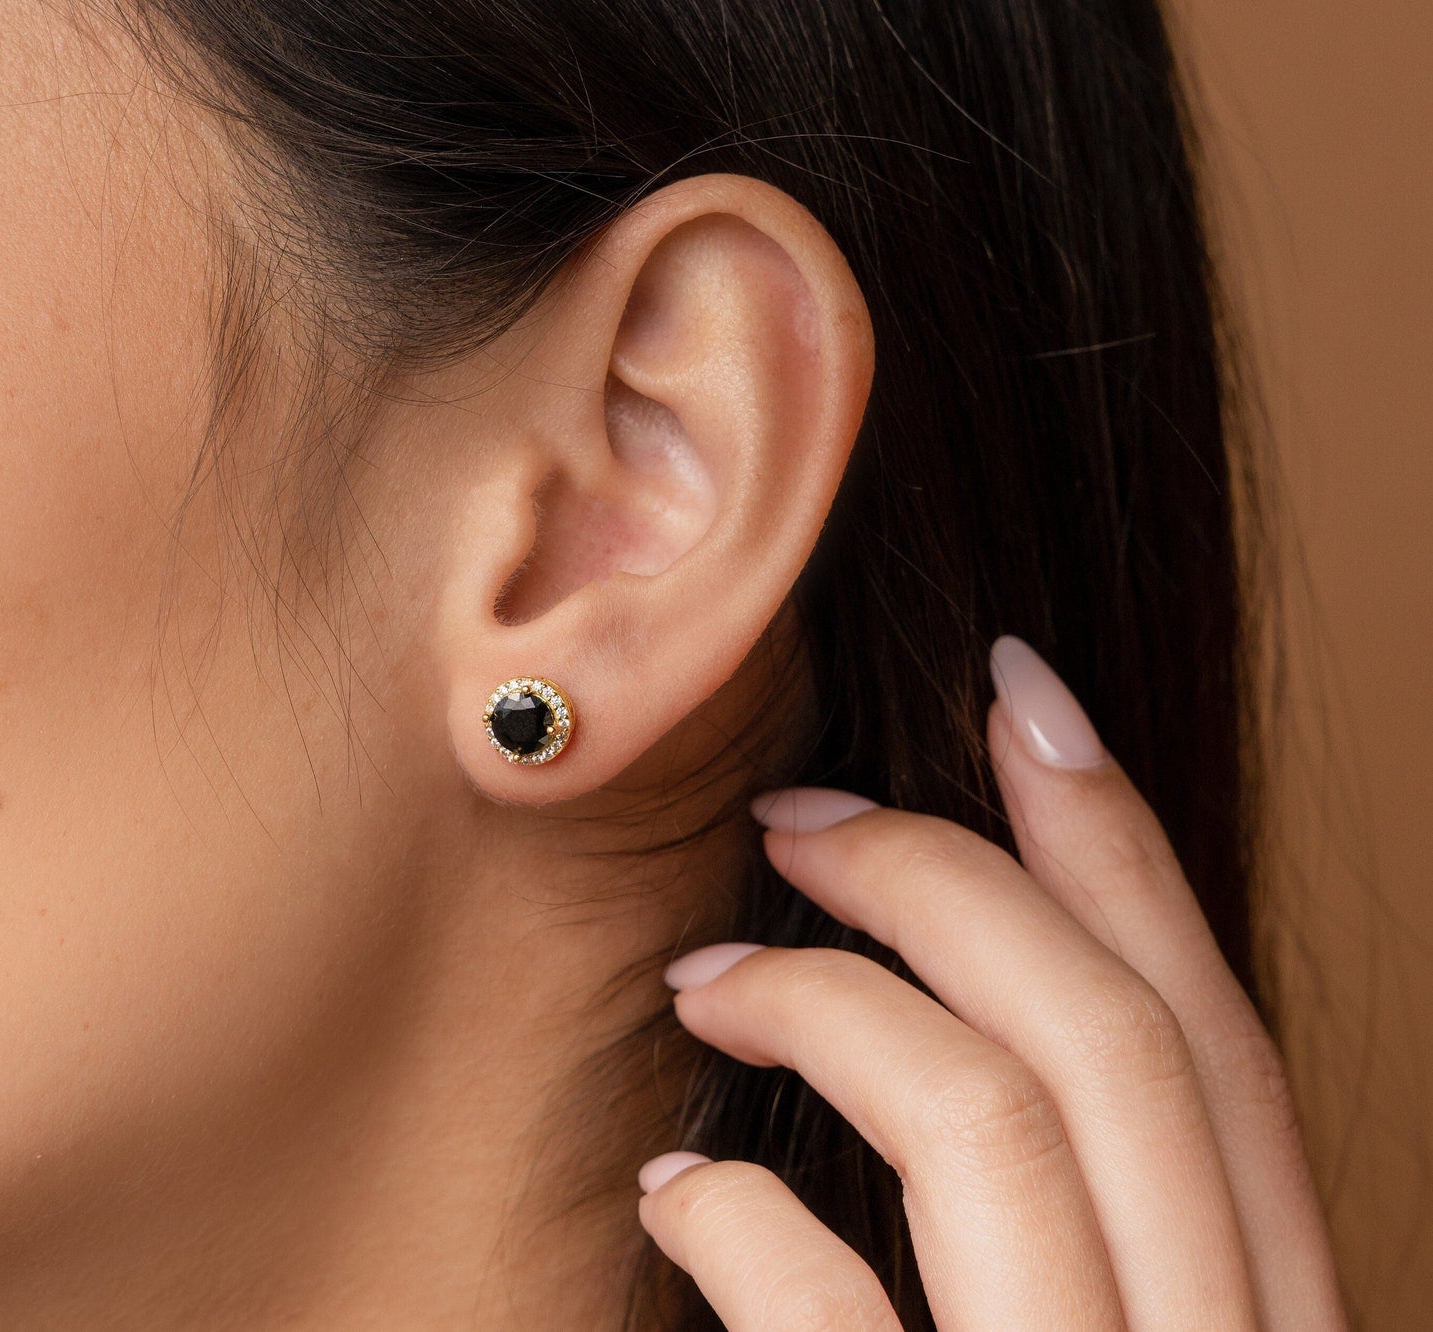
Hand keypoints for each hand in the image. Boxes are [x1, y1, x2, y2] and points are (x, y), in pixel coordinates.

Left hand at [637, 637, 1345, 1330]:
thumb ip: (1107, 1219)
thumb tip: (972, 1004)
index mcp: (1278, 1328)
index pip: (1225, 1052)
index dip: (1123, 845)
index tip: (1015, 689)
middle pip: (1115, 1041)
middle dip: (944, 884)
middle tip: (797, 814)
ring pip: (991, 1123)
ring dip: (825, 1004)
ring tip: (703, 981)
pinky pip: (829, 1305)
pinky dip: (738, 1217)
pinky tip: (678, 1186)